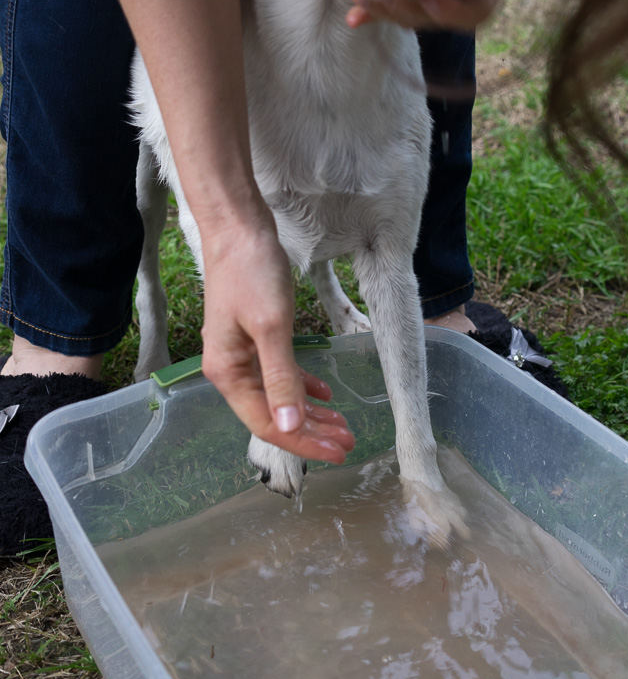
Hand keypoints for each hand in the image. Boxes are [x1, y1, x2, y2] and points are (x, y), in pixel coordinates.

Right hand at [199, 207, 354, 464]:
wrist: (237, 228)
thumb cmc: (251, 272)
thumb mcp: (272, 326)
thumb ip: (282, 378)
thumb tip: (290, 425)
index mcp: (228, 373)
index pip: (267, 424)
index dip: (303, 441)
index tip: (337, 451)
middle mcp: (232, 370)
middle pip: (274, 414)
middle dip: (311, 431)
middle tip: (348, 441)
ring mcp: (243, 353)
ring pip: (280, 396)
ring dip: (310, 412)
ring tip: (342, 424)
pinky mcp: (256, 337)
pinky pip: (281, 373)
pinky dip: (303, 386)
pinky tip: (325, 394)